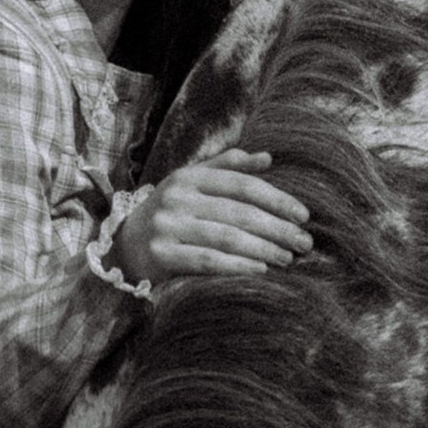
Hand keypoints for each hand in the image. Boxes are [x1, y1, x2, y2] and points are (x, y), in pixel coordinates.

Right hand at [118, 151, 313, 286]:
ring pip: (226, 237)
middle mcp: (177, 197)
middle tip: (304, 242)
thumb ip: (228, 168)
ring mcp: (167, 226)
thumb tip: (268, 158)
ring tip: (289, 258)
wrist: (123, 245)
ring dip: (264, 249)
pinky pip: (207, 261)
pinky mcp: (161, 254)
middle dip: (277, 228)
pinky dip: (238, 265)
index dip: (276, 199)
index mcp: (190, 176)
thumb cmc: (170, 213)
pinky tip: (261, 269)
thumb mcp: (192, 183)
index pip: (242, 185)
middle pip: (238, 213)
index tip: (304, 215)